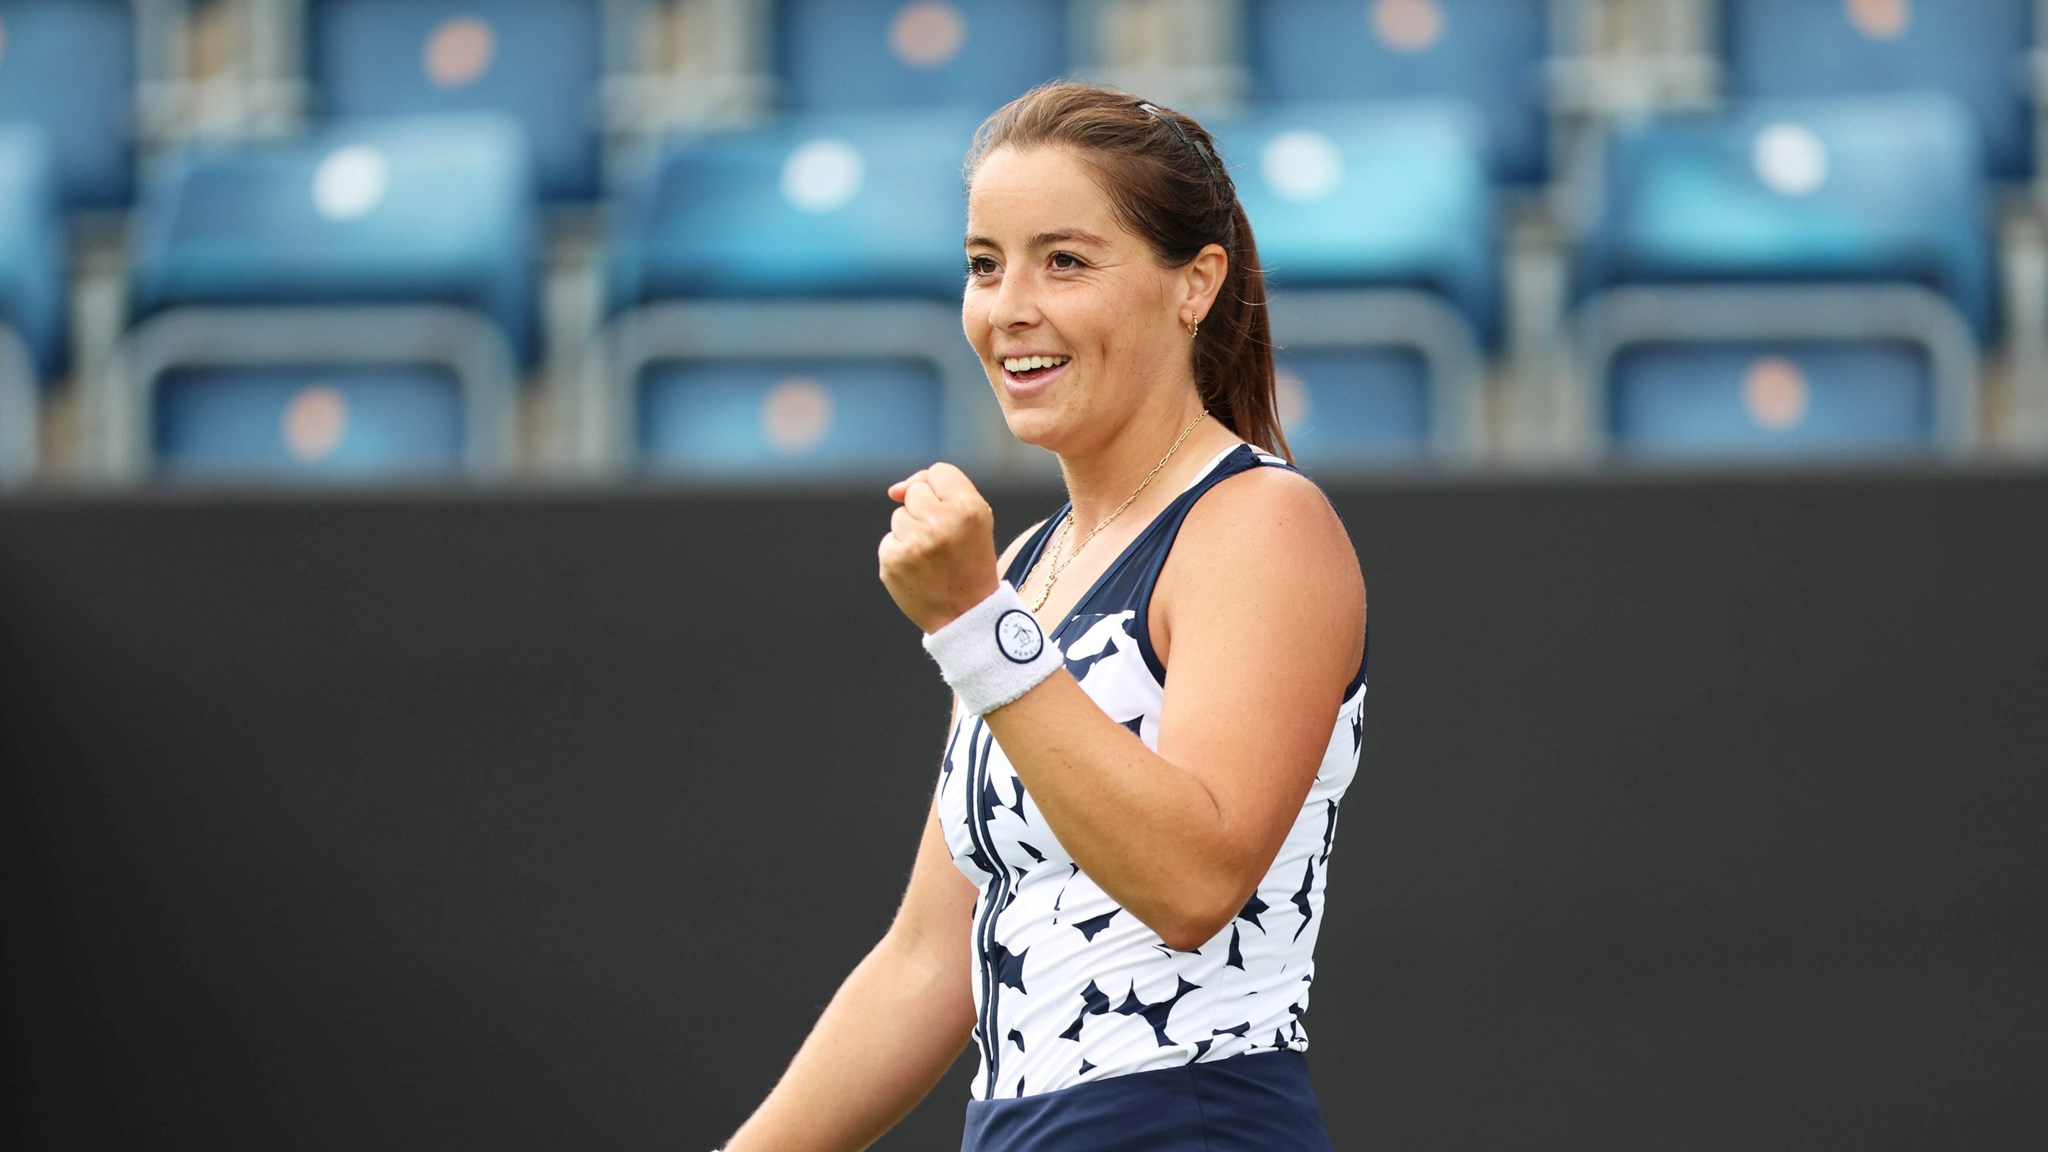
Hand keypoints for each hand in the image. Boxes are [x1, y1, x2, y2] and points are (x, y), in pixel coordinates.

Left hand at [879, 463, 999, 632]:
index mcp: (968, 508)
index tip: (951, 515)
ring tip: (932, 557)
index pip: (938, 471)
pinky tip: (918, 570)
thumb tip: (893, 490)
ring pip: (899, 516)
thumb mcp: (976, 521)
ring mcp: (914, 542)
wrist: (966, 615)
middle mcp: (940, 521)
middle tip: (943, 541)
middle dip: (924, 511)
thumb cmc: (971, 563)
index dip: (942, 492)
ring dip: (911, 533)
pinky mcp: (893, 560)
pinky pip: (889, 541)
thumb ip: (942, 491)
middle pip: (915, 491)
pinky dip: (900, 553)